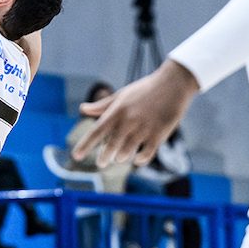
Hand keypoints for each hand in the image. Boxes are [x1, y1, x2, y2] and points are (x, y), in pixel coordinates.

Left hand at [72, 60, 199, 166]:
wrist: (172, 84)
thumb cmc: (144, 90)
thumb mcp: (121, 95)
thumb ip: (102, 105)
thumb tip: (82, 109)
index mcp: (117, 111)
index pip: (96, 131)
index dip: (85, 145)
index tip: (75, 156)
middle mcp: (128, 121)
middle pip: (111, 146)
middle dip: (104, 157)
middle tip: (101, 163)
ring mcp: (143, 129)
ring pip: (127, 152)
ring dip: (121, 157)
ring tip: (119, 157)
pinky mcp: (159, 135)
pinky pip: (146, 154)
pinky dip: (140, 160)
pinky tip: (137, 159)